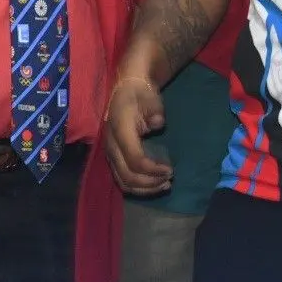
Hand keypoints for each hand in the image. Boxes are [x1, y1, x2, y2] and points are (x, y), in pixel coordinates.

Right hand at [103, 77, 173, 194]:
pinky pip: (122, 179)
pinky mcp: (113, 159)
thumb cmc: (140, 95)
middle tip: (169, 180)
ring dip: (144, 189)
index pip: (134, 159)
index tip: (170, 170)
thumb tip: (158, 123)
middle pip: (127, 176)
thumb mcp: (150, 97)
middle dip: (150, 183)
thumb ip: (154, 110)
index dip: (152, 169)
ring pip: (123, 182)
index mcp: (120, 131)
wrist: (125, 91)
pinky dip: (137, 186)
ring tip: (164, 185)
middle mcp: (111, 146)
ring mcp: (110, 154)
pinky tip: (152, 184)